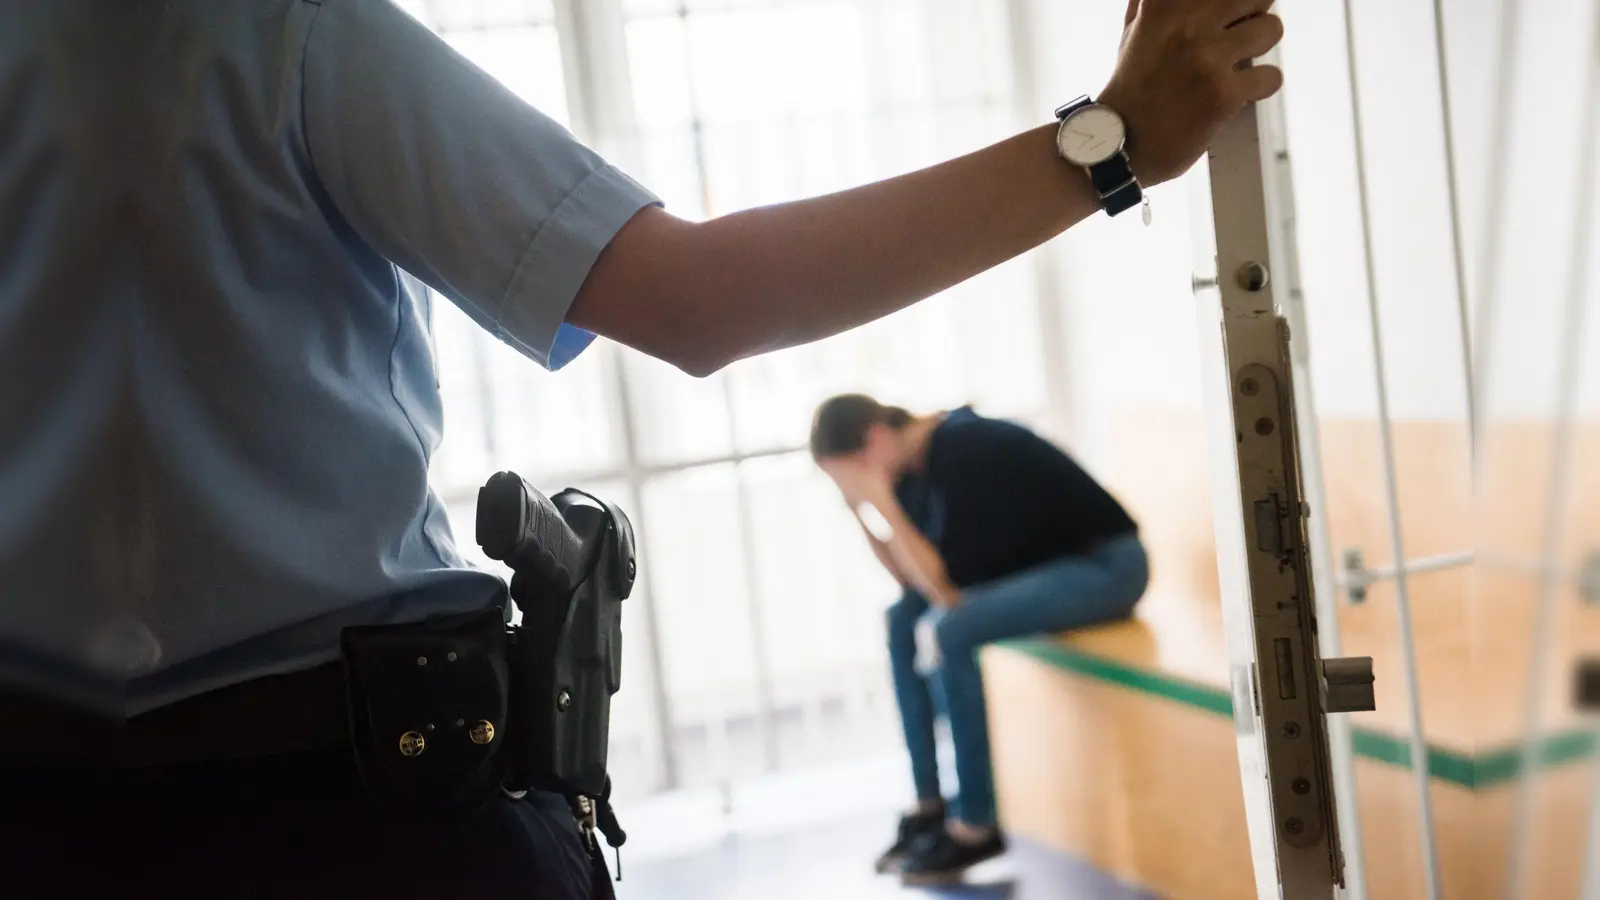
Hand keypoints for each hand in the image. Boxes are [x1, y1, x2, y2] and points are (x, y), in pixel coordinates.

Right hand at [1098, 0, 1284, 186]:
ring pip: (1271, 30)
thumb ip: (1156, 3)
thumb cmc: (1131, 88)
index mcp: (1164, 2)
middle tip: (1239, 35)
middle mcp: (1186, 22)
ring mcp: (1206, 58)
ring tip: (1235, 66)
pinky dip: (1259, 88)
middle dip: (1254, 14)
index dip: (1233, 4)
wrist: (1119, 145)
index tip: (1230, 16)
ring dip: (1258, 50)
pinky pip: (1271, 76)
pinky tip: (1236, 94)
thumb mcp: (1136, 31)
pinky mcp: (1223, 93)